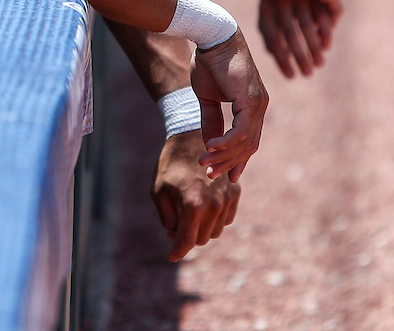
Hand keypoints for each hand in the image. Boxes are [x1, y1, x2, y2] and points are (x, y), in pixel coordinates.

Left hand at [152, 130, 241, 261]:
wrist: (191, 136)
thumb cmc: (170, 164)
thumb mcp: (159, 192)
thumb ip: (168, 219)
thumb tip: (176, 237)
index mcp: (194, 205)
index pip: (187, 242)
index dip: (177, 252)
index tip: (170, 257)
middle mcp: (215, 205)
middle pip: (202, 239)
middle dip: (187, 237)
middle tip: (174, 226)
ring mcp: (227, 198)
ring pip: (215, 231)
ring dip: (201, 229)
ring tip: (186, 214)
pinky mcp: (234, 191)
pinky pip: (226, 218)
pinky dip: (214, 219)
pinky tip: (202, 208)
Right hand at [191, 28, 267, 183]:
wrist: (212, 37)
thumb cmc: (209, 62)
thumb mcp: (208, 98)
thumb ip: (211, 121)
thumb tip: (209, 145)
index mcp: (252, 105)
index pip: (248, 140)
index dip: (236, 159)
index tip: (224, 175)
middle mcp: (259, 106)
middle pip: (249, 146)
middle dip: (229, 163)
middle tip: (210, 174)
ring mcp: (258, 103)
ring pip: (246, 142)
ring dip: (224, 156)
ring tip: (204, 163)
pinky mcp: (250, 99)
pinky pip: (241, 130)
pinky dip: (226, 143)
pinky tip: (210, 147)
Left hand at [257, 0, 332, 78]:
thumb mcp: (265, 8)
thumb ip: (268, 29)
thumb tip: (275, 53)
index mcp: (265, 8)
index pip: (272, 40)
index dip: (281, 61)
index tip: (291, 77)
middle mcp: (280, 1)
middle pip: (290, 36)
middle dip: (301, 58)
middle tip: (308, 75)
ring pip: (307, 28)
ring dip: (315, 49)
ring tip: (319, 64)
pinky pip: (321, 16)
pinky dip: (325, 33)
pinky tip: (326, 46)